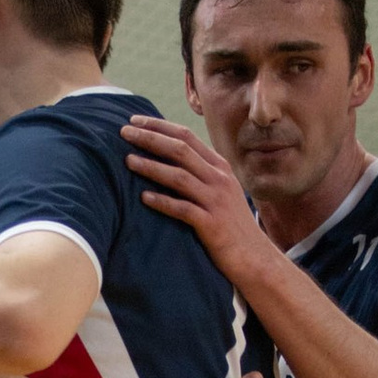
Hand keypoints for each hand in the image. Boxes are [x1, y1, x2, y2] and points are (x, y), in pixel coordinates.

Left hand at [123, 114, 272, 280]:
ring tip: (127, 160)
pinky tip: (143, 197)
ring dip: (151, 167)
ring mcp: (216, 201)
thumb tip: (171, 155)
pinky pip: (183, 209)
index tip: (135, 121)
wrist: (254, 256)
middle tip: (124, 132)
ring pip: (179, 177)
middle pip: (180, 150)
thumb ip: (201, 171)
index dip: (159, 126)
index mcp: (219, 166)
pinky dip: (163, 202)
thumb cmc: (231, 223)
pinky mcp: (211, 224)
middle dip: (150, 138)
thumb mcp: (221, 190)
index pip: (186, 136)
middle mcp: (219, 179)